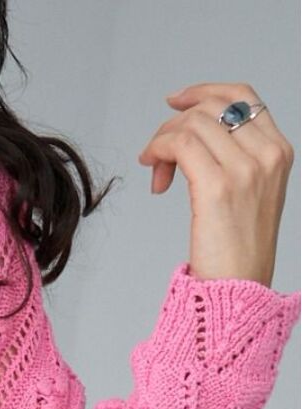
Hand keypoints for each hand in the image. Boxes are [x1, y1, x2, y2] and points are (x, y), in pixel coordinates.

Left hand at [136, 81, 293, 284]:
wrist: (239, 293)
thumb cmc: (238, 254)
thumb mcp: (250, 196)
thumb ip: (236, 160)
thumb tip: (196, 135)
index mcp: (278, 152)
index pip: (242, 96)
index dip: (204, 92)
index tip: (175, 102)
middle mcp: (266, 155)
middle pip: (211, 107)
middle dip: (175, 124)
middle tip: (157, 155)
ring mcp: (245, 169)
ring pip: (192, 123)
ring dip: (162, 141)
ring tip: (155, 171)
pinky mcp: (218, 187)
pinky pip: (180, 144)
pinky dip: (158, 150)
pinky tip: (153, 172)